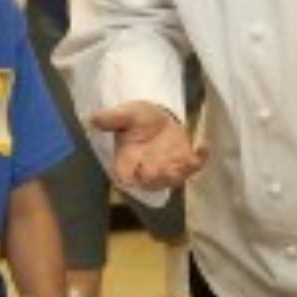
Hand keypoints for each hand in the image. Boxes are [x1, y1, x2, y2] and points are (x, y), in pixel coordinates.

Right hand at [91, 101, 206, 189]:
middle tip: (162, 170)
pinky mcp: (185, 161)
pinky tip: (203, 144)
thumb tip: (92, 119)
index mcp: (128, 161)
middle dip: (158, 177)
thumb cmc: (137, 119)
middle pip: (151, 181)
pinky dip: (201, 158)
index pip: (125, 175)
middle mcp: (147, 169)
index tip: (133, 174)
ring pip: (174, 179)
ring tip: (186, 162)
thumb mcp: (125, 114)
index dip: (129, 176)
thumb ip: (111, 118)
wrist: (157, 117)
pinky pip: (194, 166)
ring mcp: (168, 167)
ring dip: (180, 173)